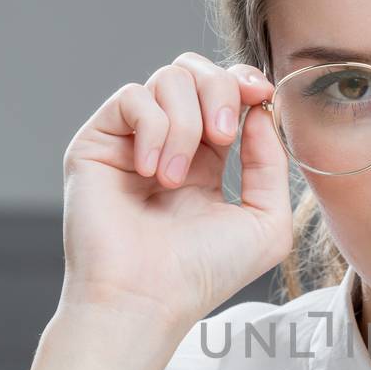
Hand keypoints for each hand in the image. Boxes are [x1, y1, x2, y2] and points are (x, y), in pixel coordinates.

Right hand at [60, 51, 291, 329]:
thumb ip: (272, 163)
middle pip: (197, 71)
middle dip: (220, 91)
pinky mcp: (98, 141)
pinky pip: (132, 97)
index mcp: (208, 161)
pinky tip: (151, 172)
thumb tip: (258, 111)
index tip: (260, 94)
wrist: (146, 298)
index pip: (226, 93)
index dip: (244, 82)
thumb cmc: (202, 273)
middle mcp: (168, 144)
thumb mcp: (266, 221)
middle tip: (222, 136)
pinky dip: (152, 128)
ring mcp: (132, 141)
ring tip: (175, 179)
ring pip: (168, 79)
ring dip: (185, 123)